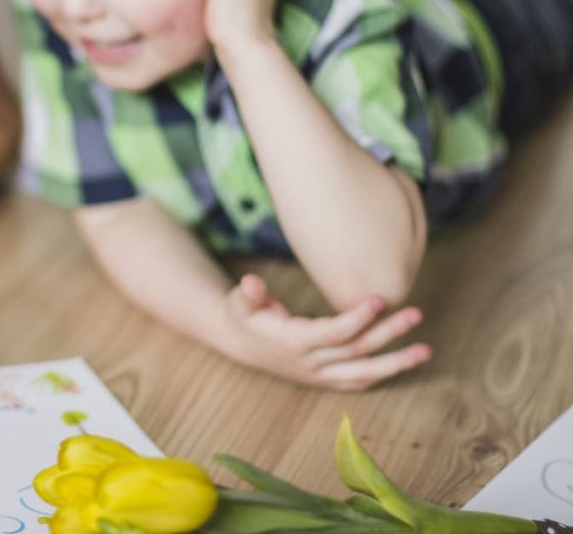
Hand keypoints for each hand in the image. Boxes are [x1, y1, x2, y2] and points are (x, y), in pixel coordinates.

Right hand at [215, 274, 430, 390]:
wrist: (240, 343)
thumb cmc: (245, 316)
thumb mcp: (241, 302)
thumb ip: (250, 294)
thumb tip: (250, 283)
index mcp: (292, 343)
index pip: (332, 333)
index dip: (356, 318)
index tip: (379, 300)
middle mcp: (309, 363)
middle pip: (355, 351)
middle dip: (387, 333)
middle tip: (415, 314)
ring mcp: (317, 375)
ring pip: (362, 373)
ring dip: (395, 363)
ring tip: (426, 351)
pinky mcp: (323, 380)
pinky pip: (356, 382)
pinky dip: (380, 375)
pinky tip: (404, 363)